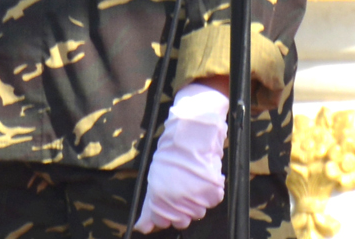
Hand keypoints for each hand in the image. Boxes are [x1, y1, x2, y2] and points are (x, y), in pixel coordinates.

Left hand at [135, 82, 227, 231]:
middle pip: (182, 220)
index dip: (165, 214)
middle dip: (182, 208)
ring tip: (194, 180)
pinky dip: (210, 192)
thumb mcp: (155, 175)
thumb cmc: (173, 149)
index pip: (162, 222)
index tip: (169, 203)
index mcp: (159, 195)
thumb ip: (149, 206)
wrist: (193, 127)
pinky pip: (213, 201)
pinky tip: (205, 177)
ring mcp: (196, 196)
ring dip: (197, 200)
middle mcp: (177, 199)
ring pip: (198, 212)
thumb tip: (141, 228)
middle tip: (183, 189)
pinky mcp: (213, 190)